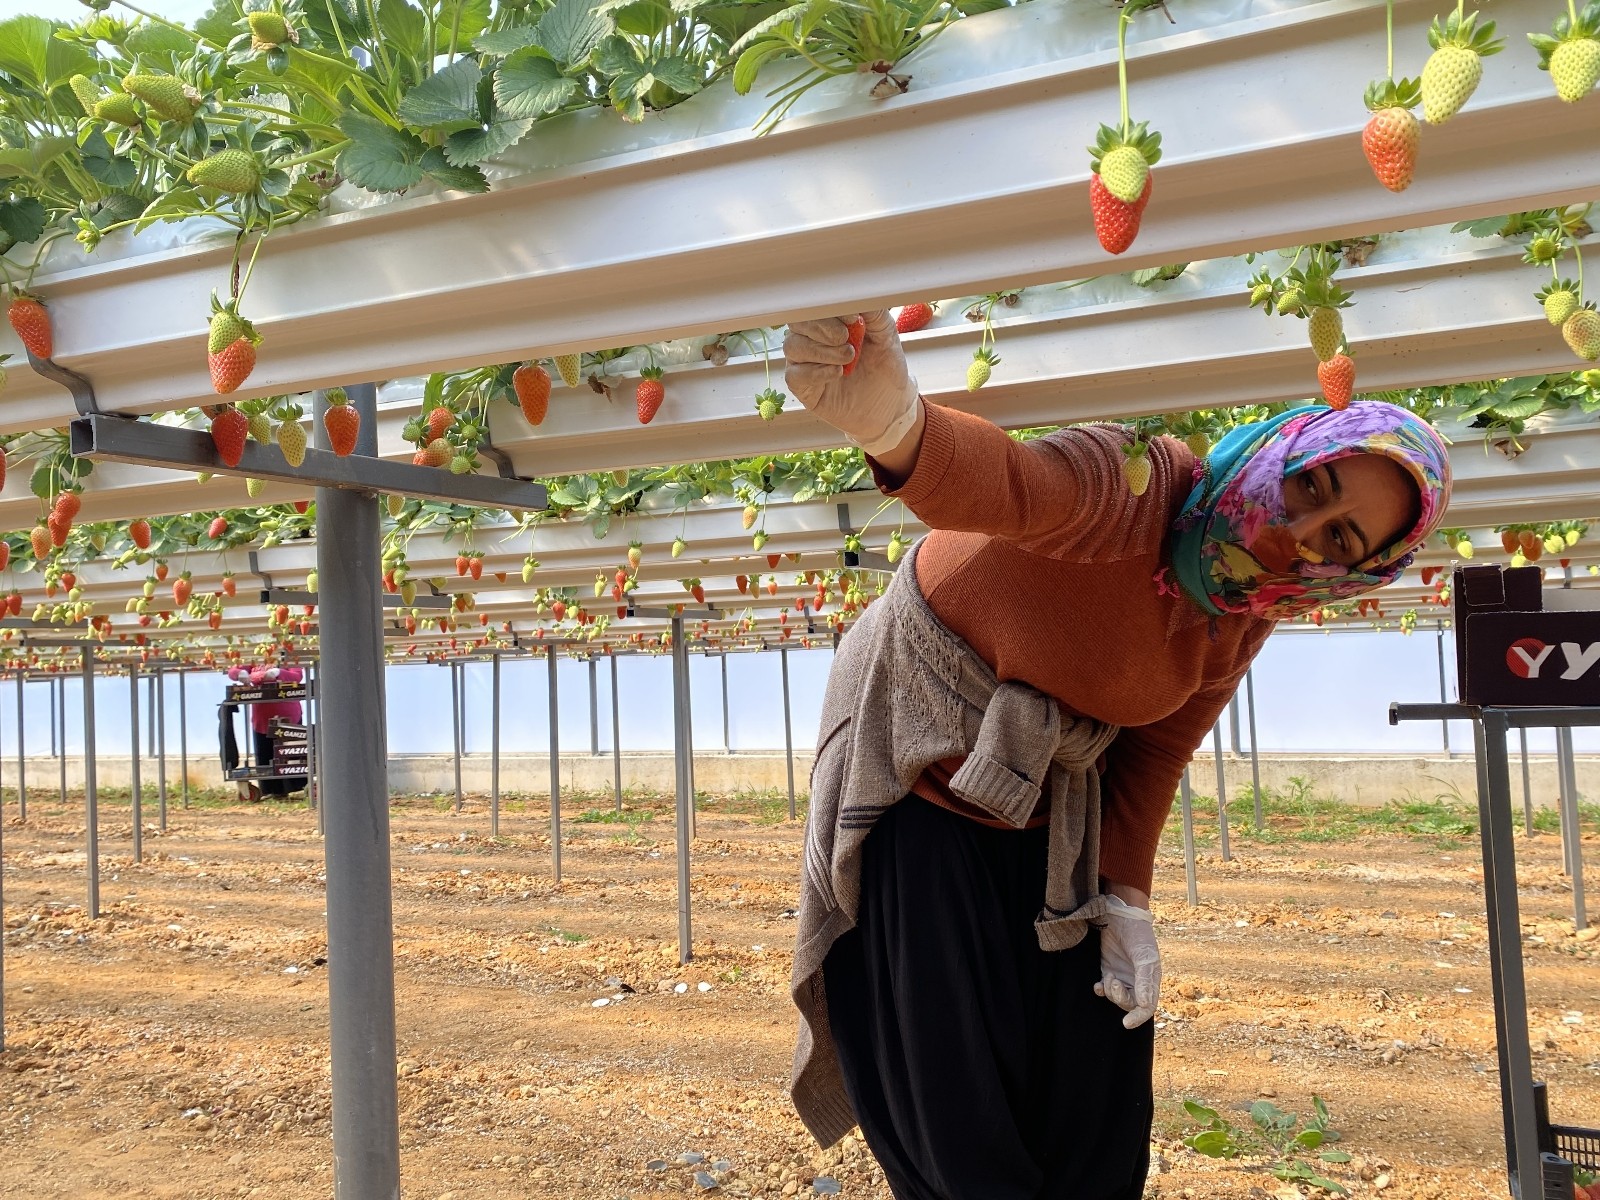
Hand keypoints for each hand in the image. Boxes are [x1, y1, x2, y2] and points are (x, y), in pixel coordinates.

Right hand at [783, 311, 921, 457]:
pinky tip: (837, 372)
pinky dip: (816, 372)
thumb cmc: (886, 368)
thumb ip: (872, 313)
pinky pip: (795, 375)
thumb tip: (858, 296)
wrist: (891, 405)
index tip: (851, 317)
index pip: (814, 306)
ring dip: (822, 350)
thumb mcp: (886, 334)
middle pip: (797, 323)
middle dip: (821, 327)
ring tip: (848, 357)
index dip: (828, 308)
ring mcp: (805, 364)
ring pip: (793, 346)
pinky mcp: (804, 389)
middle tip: (846, 338)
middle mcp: (813, 340)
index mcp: (830, 322)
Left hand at [1094, 894, 1160, 1028]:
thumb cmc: (1137, 933)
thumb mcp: (1144, 956)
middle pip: (1130, 1004)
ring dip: (1111, 992)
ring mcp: (1123, 975)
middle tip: (1113, 983)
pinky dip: (1102, 990)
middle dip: (1120, 999)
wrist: (1120, 914)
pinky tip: (1098, 985)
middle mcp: (1138, 980)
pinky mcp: (1109, 969)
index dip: (1139, 1017)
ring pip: (1117, 997)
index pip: (1147, 1006)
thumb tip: (1145, 1005)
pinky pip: (1106, 988)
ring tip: (1108, 977)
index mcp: (1151, 979)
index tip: (1126, 1023)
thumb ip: (1144, 981)